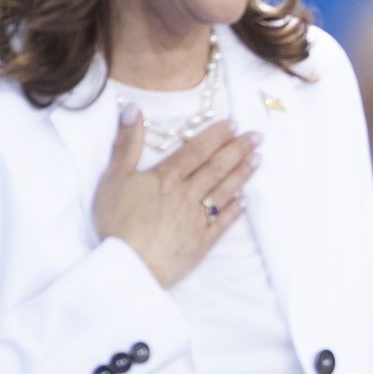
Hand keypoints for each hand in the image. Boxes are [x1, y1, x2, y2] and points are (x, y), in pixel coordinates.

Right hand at [92, 106, 259, 287]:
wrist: (129, 265)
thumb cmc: (118, 222)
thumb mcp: (114, 178)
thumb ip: (126, 143)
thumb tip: (133, 107)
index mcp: (167, 178)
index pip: (197, 150)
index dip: (216, 135)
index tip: (234, 123)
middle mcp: (188, 194)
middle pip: (217, 168)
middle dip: (238, 150)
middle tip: (258, 136)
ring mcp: (197, 219)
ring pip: (224, 191)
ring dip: (242, 174)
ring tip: (258, 159)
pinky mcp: (201, 242)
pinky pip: (222, 222)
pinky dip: (235, 210)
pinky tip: (245, 200)